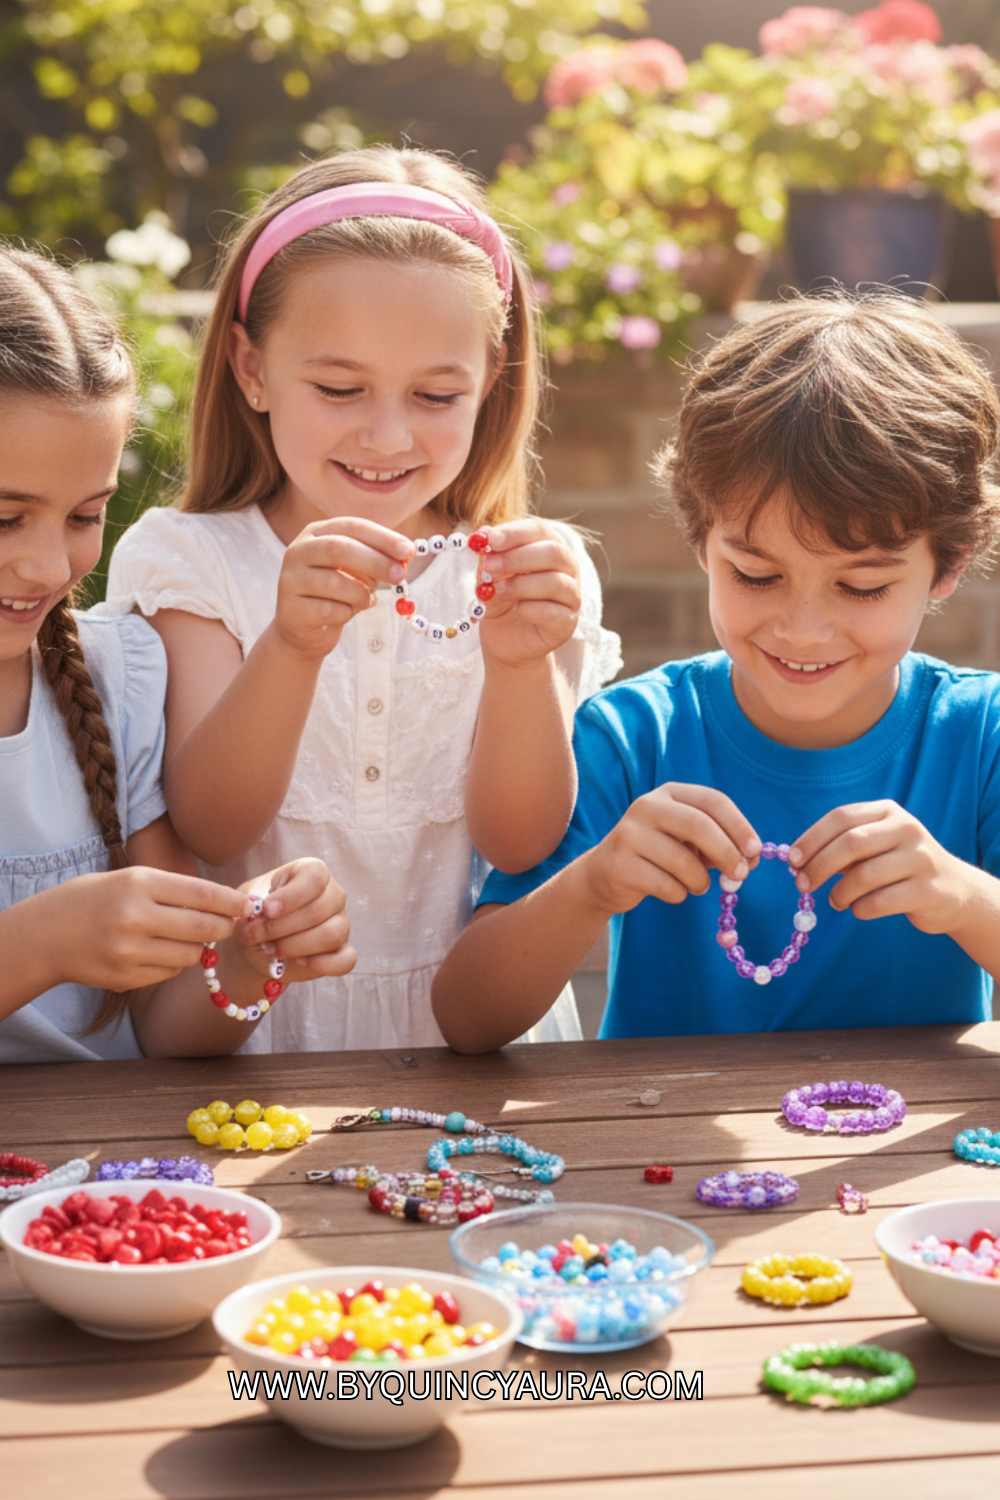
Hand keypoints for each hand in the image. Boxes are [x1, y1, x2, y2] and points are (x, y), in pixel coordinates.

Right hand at [45, 868, 246, 991]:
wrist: (47, 933)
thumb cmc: (97, 898)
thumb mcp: (132, 879)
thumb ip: (175, 891)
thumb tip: (225, 905)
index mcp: (140, 884)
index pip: (203, 894)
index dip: (232, 902)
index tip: (248, 906)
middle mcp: (135, 917)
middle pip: (204, 928)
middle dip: (223, 927)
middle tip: (228, 925)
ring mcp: (129, 951)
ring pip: (191, 956)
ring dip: (199, 948)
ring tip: (187, 937)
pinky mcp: (125, 978)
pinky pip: (170, 973)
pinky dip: (174, 964)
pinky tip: (159, 952)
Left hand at [237, 858, 355, 979]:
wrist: (257, 942)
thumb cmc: (255, 914)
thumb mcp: (248, 902)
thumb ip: (251, 903)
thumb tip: (257, 911)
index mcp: (313, 872)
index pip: (315, 877)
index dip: (291, 896)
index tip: (266, 910)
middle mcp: (333, 895)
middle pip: (320, 909)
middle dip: (282, 927)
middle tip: (254, 935)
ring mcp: (342, 923)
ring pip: (332, 935)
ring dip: (295, 946)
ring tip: (270, 949)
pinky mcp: (343, 952)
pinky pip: (345, 960)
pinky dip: (321, 964)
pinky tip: (297, 962)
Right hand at [272, 517, 414, 660]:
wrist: (304, 629)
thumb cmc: (336, 593)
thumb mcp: (357, 570)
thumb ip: (376, 559)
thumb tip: (404, 557)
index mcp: (316, 533)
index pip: (351, 526)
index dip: (382, 537)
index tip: (408, 550)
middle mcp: (298, 551)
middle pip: (339, 548)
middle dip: (375, 561)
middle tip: (400, 575)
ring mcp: (291, 580)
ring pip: (337, 583)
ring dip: (362, 594)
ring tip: (364, 601)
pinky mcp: (292, 609)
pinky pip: (331, 610)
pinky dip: (347, 613)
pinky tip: (343, 613)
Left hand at [477, 520, 581, 667]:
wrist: (505, 640)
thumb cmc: (501, 600)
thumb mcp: (489, 576)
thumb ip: (488, 558)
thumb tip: (481, 536)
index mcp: (549, 547)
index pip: (539, 530)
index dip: (513, 533)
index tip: (487, 539)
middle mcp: (567, 569)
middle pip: (554, 552)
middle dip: (517, 558)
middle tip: (488, 566)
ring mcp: (571, 596)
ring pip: (555, 582)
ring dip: (520, 585)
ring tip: (494, 592)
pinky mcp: (567, 623)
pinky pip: (554, 612)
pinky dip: (530, 609)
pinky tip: (516, 610)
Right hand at [582, 783, 759, 916]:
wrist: (605, 874)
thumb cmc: (659, 856)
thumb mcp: (690, 842)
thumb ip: (720, 844)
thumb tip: (752, 859)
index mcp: (669, 793)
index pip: (712, 800)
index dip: (739, 825)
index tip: (756, 851)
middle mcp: (646, 806)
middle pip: (698, 825)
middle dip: (726, 853)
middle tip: (741, 875)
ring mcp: (629, 834)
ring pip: (683, 862)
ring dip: (701, 881)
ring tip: (697, 885)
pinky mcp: (620, 865)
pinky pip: (666, 886)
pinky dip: (679, 894)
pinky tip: (671, 890)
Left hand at [792, 801, 973, 934]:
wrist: (954, 890)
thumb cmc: (899, 866)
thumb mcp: (875, 846)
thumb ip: (841, 848)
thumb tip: (797, 860)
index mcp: (888, 811)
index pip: (841, 817)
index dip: (812, 838)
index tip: (792, 860)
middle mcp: (907, 829)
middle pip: (851, 843)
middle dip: (819, 866)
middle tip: (802, 885)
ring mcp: (921, 858)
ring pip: (864, 875)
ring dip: (839, 892)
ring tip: (836, 901)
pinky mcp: (928, 890)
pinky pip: (880, 901)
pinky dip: (860, 909)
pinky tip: (859, 910)